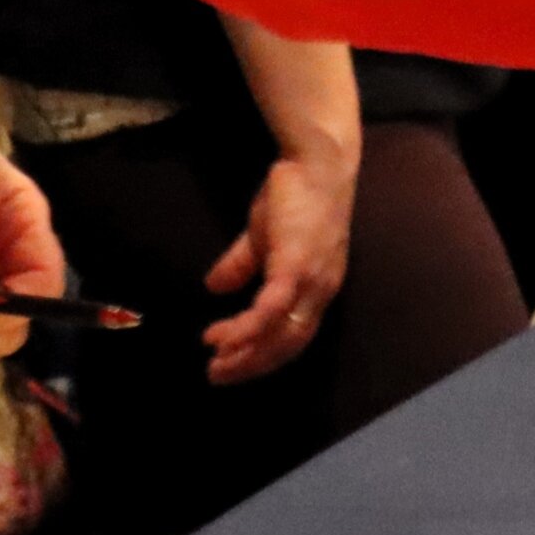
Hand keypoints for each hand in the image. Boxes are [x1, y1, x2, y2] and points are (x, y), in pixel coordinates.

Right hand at [200, 148, 354, 384]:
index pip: (294, 337)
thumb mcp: (262, 236)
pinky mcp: (296, 265)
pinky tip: (223, 336)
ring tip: (216, 359)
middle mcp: (321, 291)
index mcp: (318, 287)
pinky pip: (271, 309)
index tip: (231, 364)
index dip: (263, 355)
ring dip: (246, 352)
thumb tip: (213, 287)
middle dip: (252, 364)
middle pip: (289, 344)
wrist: (314, 160)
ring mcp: (312, 280)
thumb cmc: (293, 194)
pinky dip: (247, 328)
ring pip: (281, 334)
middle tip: (217, 374)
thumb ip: (242, 263)